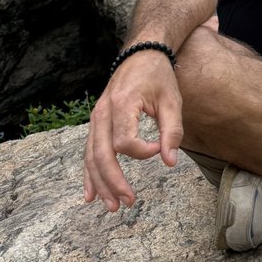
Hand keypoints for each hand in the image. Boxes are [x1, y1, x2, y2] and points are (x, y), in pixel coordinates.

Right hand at [82, 52, 183, 210]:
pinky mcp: (97, 122)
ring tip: (112, 207)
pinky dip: (90, 174)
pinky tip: (91, 195)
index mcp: (122, 104)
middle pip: (101, 155)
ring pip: (91, 157)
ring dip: (101, 184)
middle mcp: (103, 112)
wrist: (141, 54)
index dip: (142, 152)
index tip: (158, 149)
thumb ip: (172, 131)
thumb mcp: (172, 100)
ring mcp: (96, 118)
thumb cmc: (158, 77)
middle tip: (128, 202)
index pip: (124, 141)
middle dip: (113, 182)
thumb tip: (170, 162)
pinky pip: (88, 151)